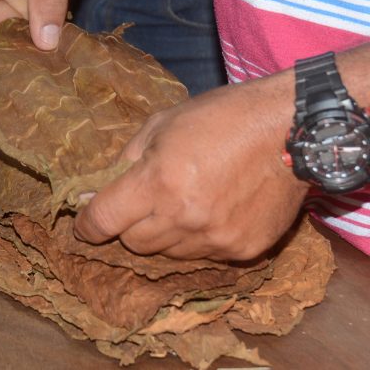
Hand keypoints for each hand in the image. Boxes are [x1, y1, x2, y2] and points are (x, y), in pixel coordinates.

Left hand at [73, 74, 307, 260]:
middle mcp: (184, 217)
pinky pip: (203, 255)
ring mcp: (216, 238)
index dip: (87, 225)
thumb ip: (123, 163)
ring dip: (164, 232)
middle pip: (133, 242)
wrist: (290, 129)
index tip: (84, 225)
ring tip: (183, 200)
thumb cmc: (220, 118)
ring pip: (167, 253)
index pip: (104, 220)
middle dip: (128, 224)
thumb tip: (89, 194)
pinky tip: (212, 209)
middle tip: (143, 201)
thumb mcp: (160, 125)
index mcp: (158, 182)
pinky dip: (198, 238)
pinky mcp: (243, 250)